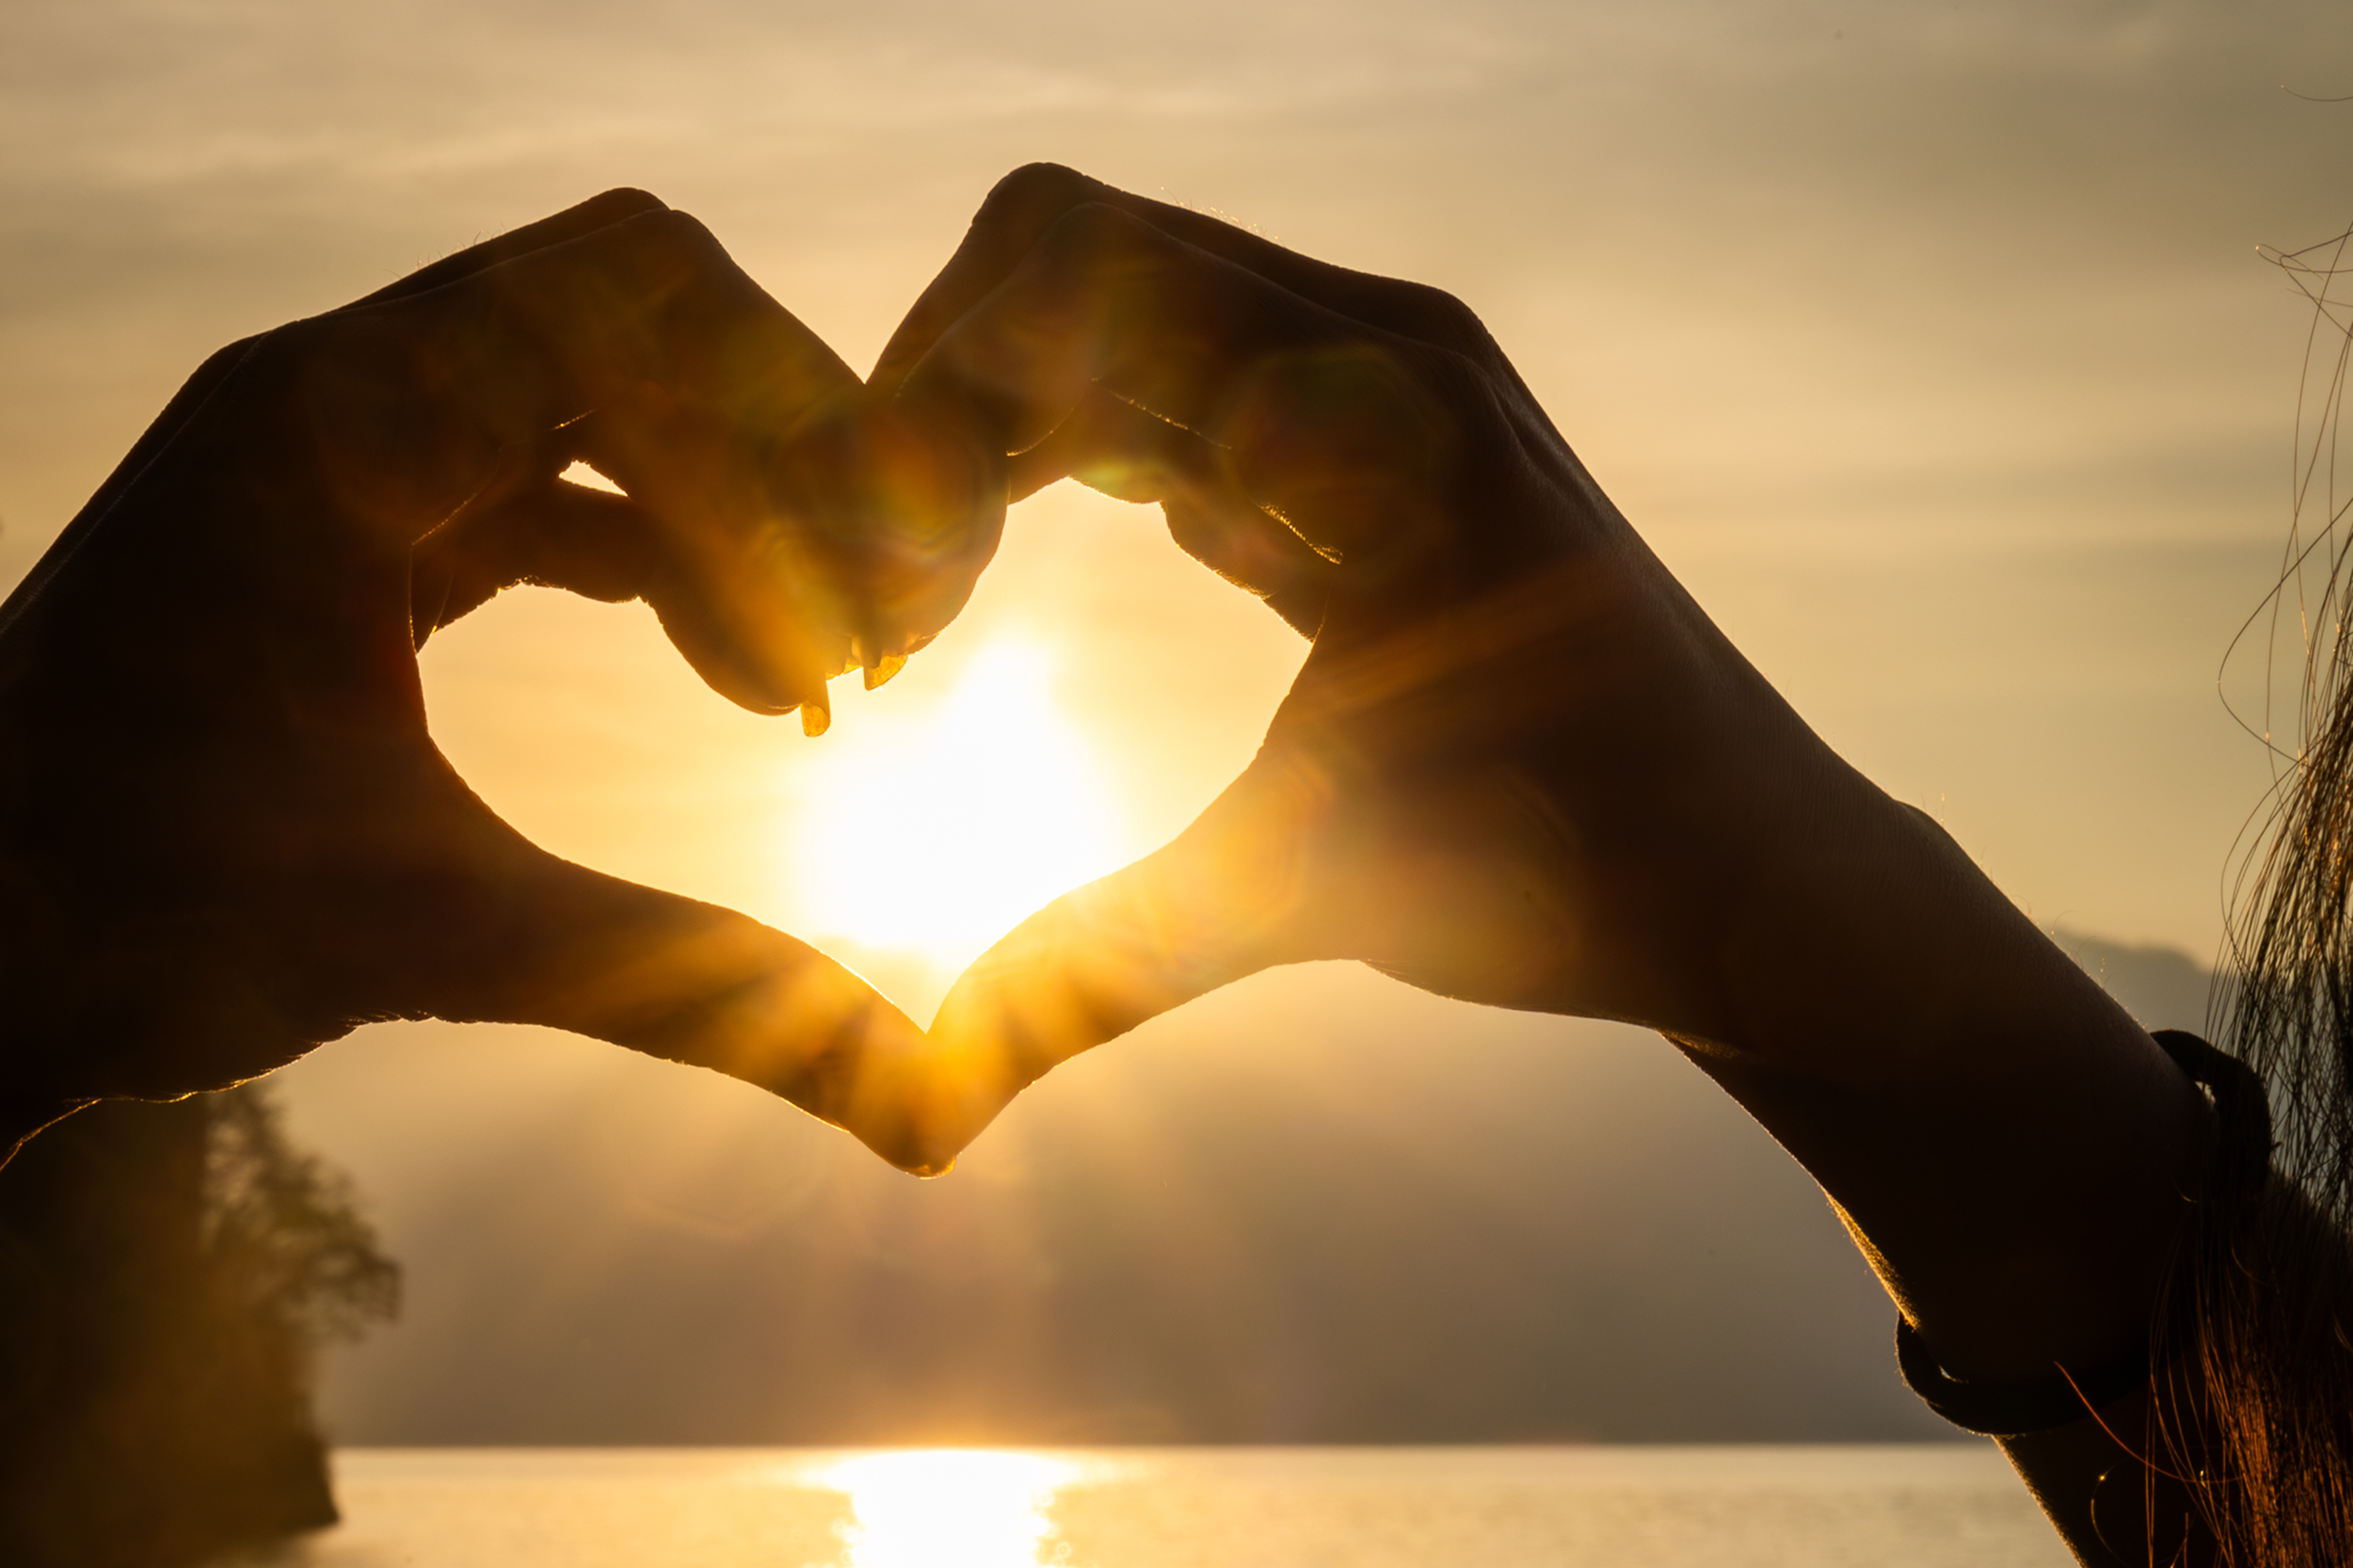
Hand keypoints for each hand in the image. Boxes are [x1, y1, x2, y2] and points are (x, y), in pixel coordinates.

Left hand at [0, 191, 997, 1166]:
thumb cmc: (130, 929)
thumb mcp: (440, 940)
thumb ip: (693, 987)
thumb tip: (916, 1108)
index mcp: (340, 427)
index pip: (635, 301)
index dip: (779, 446)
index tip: (847, 634)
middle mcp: (340, 396)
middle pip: (642, 309)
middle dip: (783, 449)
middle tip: (869, 622)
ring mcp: (345, 451)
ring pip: (610, 390)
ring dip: (737, 509)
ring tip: (815, 686)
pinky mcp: (358, 521)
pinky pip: (561, 475)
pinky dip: (671, 554)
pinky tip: (747, 683)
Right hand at [885, 170, 2201, 1411]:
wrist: (1758, 873)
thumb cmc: (1571, 876)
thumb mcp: (1314, 897)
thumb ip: (1104, 965)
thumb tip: (919, 1103)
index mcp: (1367, 413)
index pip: (1064, 276)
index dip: (922, 413)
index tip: (886, 605)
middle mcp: (1375, 352)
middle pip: (1064, 251)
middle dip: (935, 398)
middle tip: (889, 592)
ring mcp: (1375, 383)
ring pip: (1110, 302)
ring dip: (993, 421)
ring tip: (931, 598)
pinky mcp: (1362, 439)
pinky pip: (1168, 370)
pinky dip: (1064, 443)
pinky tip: (1008, 571)